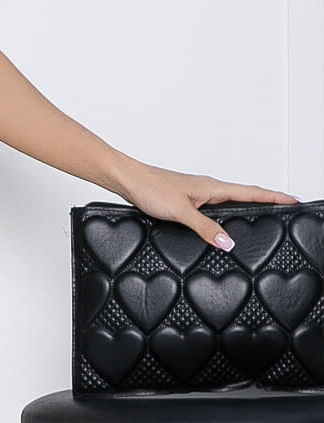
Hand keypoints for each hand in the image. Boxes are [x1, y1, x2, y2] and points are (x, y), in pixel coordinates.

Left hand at [112, 159, 299, 250]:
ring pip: (228, 200)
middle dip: (266, 200)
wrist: (127, 179)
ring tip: (263, 212)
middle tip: (286, 205)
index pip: (251, 192)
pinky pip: (213, 206)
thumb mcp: (181, 212)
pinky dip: (225, 212)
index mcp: (212, 187)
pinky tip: (222, 221)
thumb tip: (227, 242)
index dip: (273, 197)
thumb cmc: (150, 188)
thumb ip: (205, 227)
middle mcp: (207, 188)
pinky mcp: (185, 199)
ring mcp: (197, 193)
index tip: (293, 199)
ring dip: (246, 205)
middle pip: (244, 194)